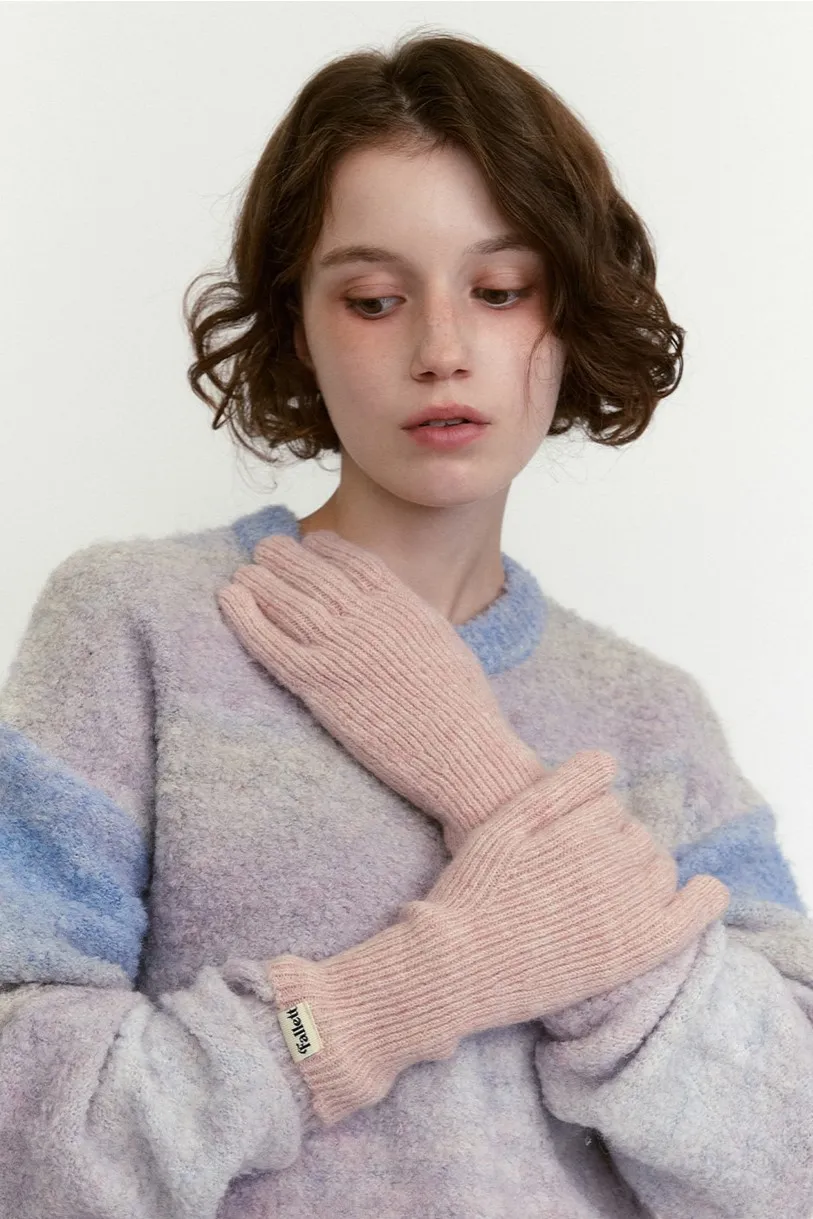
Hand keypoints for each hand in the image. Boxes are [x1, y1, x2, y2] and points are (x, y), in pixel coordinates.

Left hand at [216, 529, 545, 852]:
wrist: (462, 749)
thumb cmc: (463, 708)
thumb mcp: (441, 643)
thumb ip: (409, 621)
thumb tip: (393, 615)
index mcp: (401, 602)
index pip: (353, 560)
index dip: (326, 549)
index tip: (311, 544)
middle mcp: (366, 616)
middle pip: (313, 573)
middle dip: (286, 557)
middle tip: (265, 550)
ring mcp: (339, 648)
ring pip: (286, 600)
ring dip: (260, 580)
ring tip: (244, 572)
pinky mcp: (318, 684)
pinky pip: (270, 643)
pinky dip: (245, 616)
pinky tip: (230, 598)